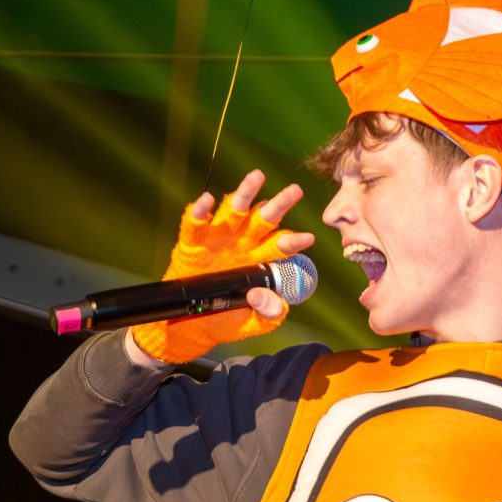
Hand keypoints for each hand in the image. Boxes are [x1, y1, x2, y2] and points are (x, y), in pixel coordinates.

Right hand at [131, 170, 315, 363]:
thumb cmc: (230, 318)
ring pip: (234, 210)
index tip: (308, 238)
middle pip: (265, 219)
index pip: (282, 246)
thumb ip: (270, 312)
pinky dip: (200, 211)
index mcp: (261, 258)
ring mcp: (219, 239)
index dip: (294, 242)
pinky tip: (207, 200)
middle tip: (294, 190)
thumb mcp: (256, 321)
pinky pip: (195, 223)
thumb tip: (270, 301)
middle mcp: (243, 242)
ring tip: (257, 177)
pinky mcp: (193, 242)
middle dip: (279, 204)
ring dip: (245, 194)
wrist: (193, 324)